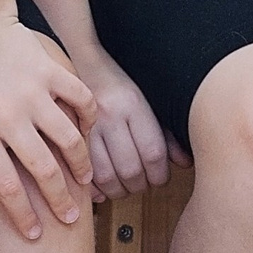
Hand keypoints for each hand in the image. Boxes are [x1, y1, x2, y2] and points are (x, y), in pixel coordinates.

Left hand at [0, 13, 95, 238]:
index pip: (7, 188)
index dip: (25, 216)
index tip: (36, 234)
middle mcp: (8, 118)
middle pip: (43, 171)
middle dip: (60, 200)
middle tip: (71, 217)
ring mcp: (32, 93)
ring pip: (68, 139)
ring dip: (81, 164)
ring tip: (85, 179)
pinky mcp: (50, 71)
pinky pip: (79, 100)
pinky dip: (87, 118)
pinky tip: (86, 131)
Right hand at [71, 47, 182, 200]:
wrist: (82, 61)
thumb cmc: (120, 84)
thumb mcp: (148, 101)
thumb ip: (166, 133)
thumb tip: (183, 162)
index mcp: (133, 104)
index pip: (153, 153)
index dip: (160, 174)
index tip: (161, 177)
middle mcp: (110, 114)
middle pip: (130, 169)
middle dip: (141, 185)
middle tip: (143, 184)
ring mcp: (86, 125)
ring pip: (106, 176)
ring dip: (119, 191)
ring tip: (125, 186)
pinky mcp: (69, 136)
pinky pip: (82, 172)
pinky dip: (95, 187)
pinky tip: (104, 185)